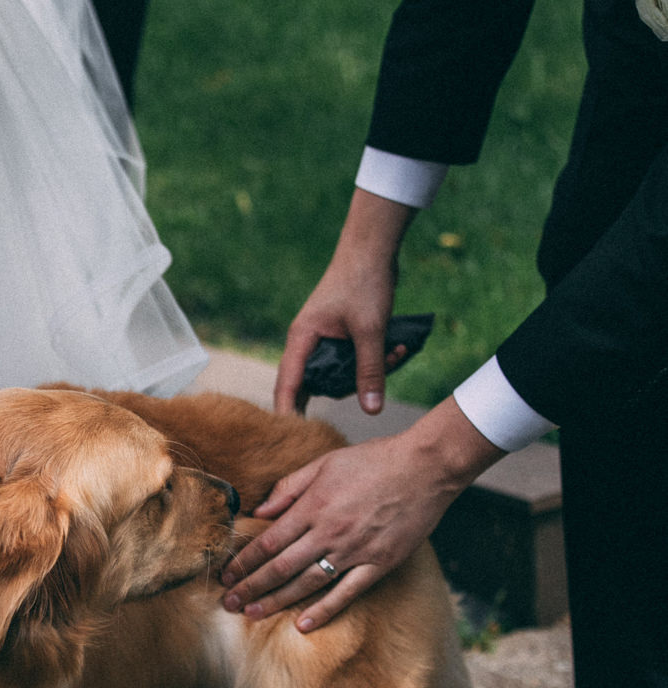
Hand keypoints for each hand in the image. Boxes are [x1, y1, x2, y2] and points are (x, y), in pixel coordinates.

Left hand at [220, 399, 501, 630]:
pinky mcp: (379, 564)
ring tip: (251, 614)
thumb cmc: (374, 460)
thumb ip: (288, 488)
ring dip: (276, 601)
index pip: (267, 542)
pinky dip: (324, 611)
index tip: (224, 576)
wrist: (426, 467)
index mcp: (312, 507)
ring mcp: (354, 551)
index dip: (243, 562)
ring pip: (306, 584)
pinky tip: (303, 625)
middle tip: (228, 603)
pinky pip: (346, 593)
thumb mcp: (323, 463)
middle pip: (280, 567)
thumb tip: (258, 512)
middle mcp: (328, 532)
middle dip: (250, 587)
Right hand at [274, 189, 414, 415]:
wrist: (373, 247)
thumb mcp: (371, 331)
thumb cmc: (364, 283)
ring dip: (369, 370)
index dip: (289, 414)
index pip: (288, 386)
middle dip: (351, 386)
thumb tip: (372, 410)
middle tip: (377, 380)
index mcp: (302, 340)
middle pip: (318, 384)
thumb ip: (370, 371)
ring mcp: (324, 339)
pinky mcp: (341, 336)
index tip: (295, 440)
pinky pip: (353, 360)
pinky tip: (398, 347)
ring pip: (341, 372)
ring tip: (397, 352)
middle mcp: (308, 342)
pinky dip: (374, 359)